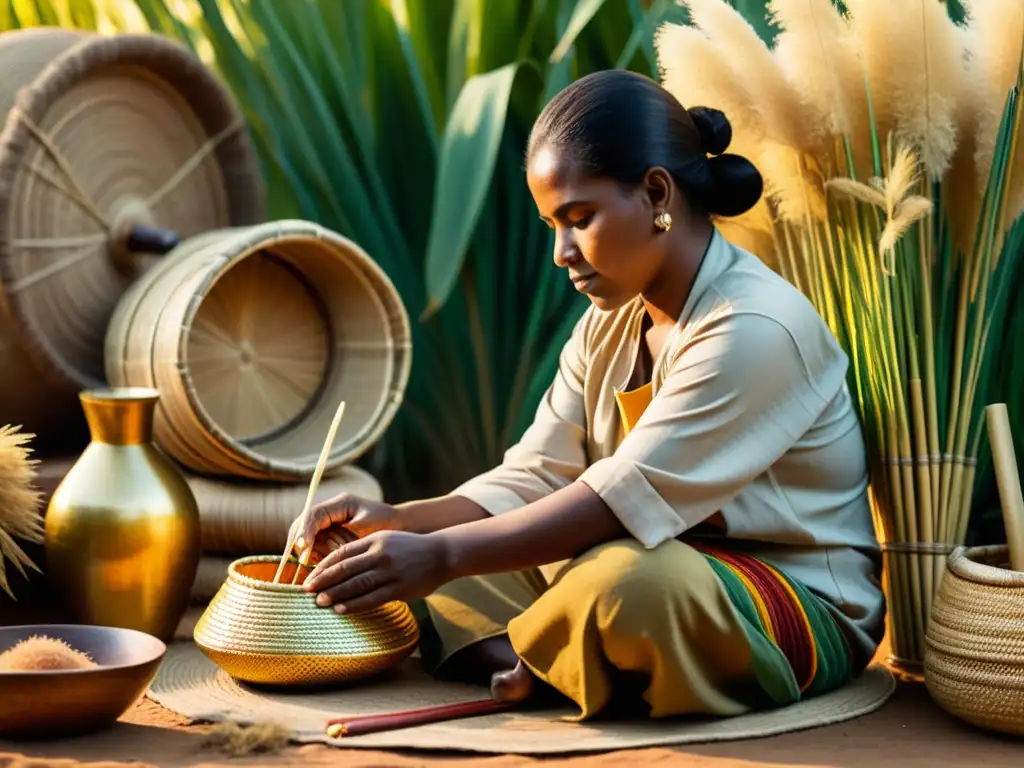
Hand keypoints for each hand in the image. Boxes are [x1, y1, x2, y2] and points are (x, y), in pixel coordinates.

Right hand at [289, 493, 403, 565]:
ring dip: (309, 552)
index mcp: (339, 504)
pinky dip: (315, 559)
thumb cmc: (387, 525)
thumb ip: (346, 532)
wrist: (401, 529)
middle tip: (303, 560)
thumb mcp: (368, 526)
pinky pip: (315, 550)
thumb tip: (323, 546)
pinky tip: (318, 570)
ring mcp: (328, 526)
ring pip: (306, 540)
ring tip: (315, 564)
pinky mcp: (329, 540)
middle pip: (302, 526)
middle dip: (300, 543)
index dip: (305, 529)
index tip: (304, 546)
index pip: (314, 514)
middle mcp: (330, 513)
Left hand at [303, 530, 450, 613]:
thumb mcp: (386, 539)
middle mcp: (380, 554)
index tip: (310, 577)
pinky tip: (341, 609)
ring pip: (355, 585)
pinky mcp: (398, 588)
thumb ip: (365, 550)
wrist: (441, 554)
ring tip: (320, 602)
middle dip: (323, 581)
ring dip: (335, 594)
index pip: (342, 553)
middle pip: (344, 569)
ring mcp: (389, 572)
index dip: (323, 566)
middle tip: (307, 591)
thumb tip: (338, 567)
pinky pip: (371, 598)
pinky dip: (354, 604)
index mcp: (375, 540)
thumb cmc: (410, 548)